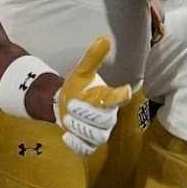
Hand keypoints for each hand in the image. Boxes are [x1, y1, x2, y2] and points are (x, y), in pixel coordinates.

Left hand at [53, 35, 130, 157]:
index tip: (123, 90)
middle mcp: (109, 118)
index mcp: (110, 98)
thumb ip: (93, 57)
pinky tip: (66, 136)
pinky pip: (87, 150)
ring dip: (80, 128)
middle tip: (71, 106)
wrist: (63, 104)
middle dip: (86, 114)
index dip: (121, 96)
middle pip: (105, 121)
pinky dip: (77, 145)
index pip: (121, 98)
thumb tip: (105, 38)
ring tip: (67, 119)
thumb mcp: (82, 71)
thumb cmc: (77, 87)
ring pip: (97, 136)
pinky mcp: (89, 145)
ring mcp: (100, 133)